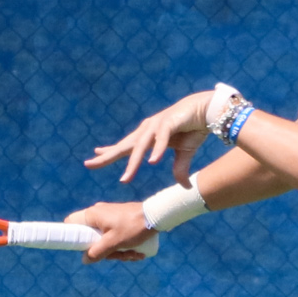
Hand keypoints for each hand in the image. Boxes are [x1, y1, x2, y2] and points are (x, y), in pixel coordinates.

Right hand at [64, 201, 155, 262]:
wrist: (156, 215)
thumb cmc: (133, 227)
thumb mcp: (114, 243)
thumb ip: (97, 252)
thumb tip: (84, 260)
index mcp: (92, 215)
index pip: (71, 223)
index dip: (73, 238)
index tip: (84, 249)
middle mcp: (98, 213)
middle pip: (91, 238)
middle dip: (107, 252)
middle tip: (121, 256)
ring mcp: (109, 217)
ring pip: (106, 240)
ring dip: (120, 251)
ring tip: (135, 254)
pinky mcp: (119, 220)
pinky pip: (116, 236)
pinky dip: (124, 245)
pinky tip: (138, 252)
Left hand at [84, 91, 214, 184]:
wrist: (207, 110)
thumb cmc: (193, 129)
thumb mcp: (184, 153)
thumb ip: (179, 168)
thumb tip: (183, 186)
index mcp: (148, 136)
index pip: (125, 146)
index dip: (110, 151)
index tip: (96, 154)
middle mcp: (148, 129)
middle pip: (126, 146)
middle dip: (109, 155)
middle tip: (90, 163)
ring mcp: (157, 125)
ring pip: (141, 146)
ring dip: (133, 163)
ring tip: (125, 178)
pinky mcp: (170, 121)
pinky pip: (162, 138)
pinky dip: (157, 149)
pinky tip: (153, 161)